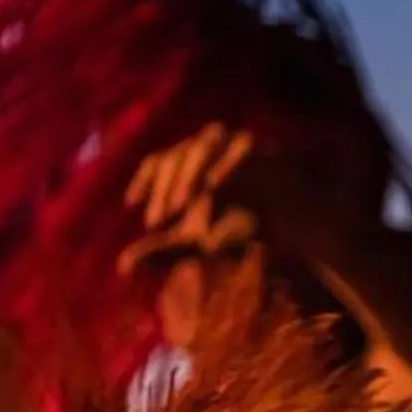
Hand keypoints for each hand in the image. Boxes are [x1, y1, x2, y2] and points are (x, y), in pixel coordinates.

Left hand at [116, 123, 276, 275]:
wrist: (290, 224)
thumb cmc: (237, 225)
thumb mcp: (194, 242)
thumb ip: (160, 250)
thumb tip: (121, 268)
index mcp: (187, 163)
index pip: (158, 161)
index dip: (144, 181)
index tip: (131, 206)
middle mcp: (208, 148)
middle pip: (177, 154)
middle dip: (164, 187)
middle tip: (159, 221)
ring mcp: (235, 144)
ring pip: (204, 143)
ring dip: (189, 172)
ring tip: (183, 206)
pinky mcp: (262, 147)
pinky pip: (240, 146)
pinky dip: (224, 164)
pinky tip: (213, 188)